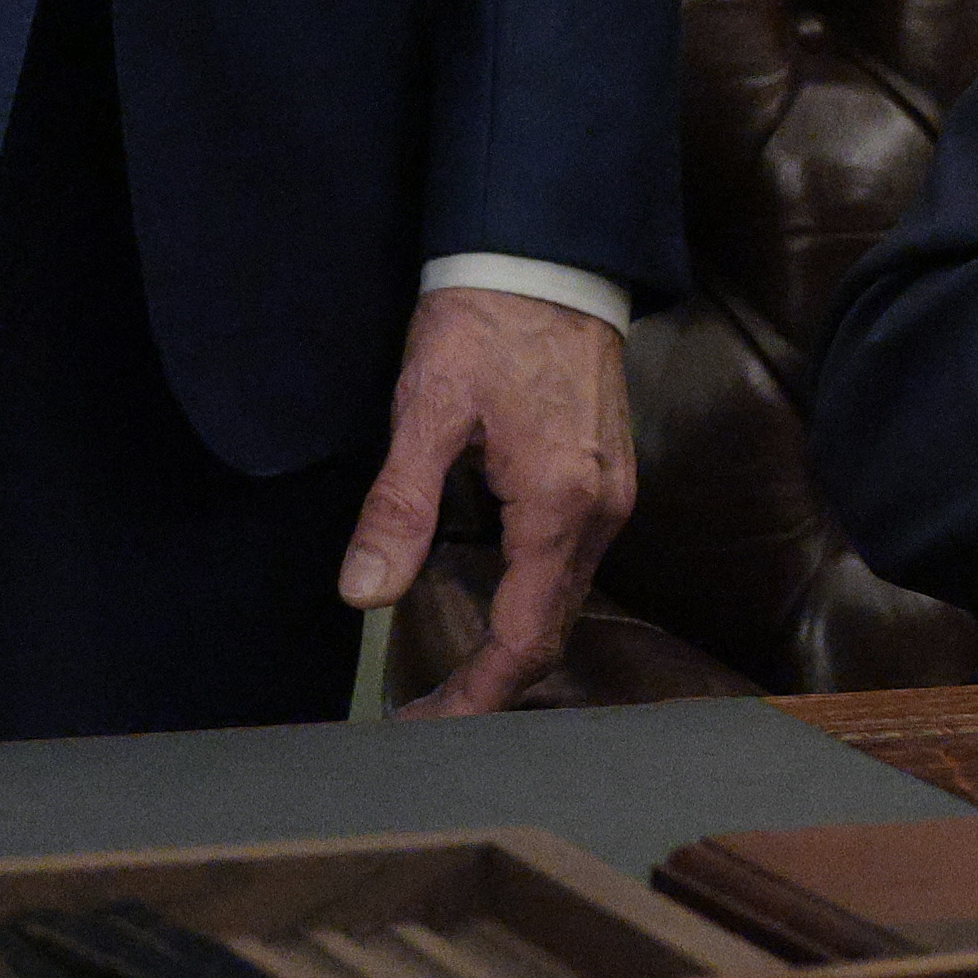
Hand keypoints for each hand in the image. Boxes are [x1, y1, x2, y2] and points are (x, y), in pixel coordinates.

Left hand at [349, 285, 637, 715]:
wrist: (547, 249)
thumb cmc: (485, 319)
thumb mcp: (428, 411)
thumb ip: (400, 509)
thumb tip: (364, 593)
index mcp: (559, 506)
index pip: (524, 639)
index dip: (473, 697)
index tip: (421, 728)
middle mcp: (600, 512)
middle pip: (550, 631)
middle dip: (491, 685)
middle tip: (424, 717)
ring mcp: (613, 495)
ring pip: (564, 600)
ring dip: (511, 645)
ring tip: (448, 675)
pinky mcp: (606, 476)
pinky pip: (571, 564)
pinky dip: (530, 602)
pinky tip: (487, 604)